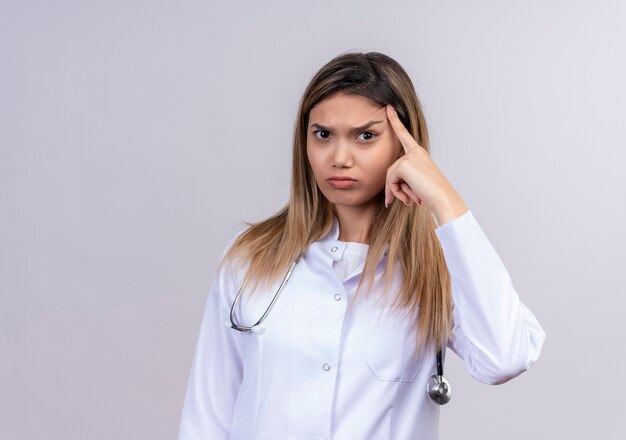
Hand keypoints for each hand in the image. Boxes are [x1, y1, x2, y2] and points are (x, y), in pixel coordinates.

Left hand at [384, 104, 467, 225]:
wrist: (443, 200)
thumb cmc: (432, 194)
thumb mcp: (416, 183)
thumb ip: (403, 178)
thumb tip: (387, 190)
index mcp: (419, 153)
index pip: (404, 134)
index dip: (395, 120)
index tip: (388, 107)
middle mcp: (415, 152)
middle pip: (391, 168)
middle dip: (393, 187)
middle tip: (407, 200)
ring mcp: (410, 157)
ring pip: (390, 175)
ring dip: (396, 192)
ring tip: (410, 200)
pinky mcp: (405, 165)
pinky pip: (390, 180)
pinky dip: (395, 192)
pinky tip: (408, 199)